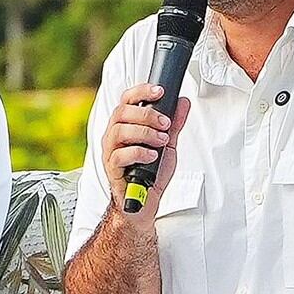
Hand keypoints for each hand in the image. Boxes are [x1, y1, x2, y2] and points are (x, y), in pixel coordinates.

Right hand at [103, 87, 191, 211]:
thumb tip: (183, 103)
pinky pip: (119, 155)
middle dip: (147, 114)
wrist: (144, 202)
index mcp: (126, 125)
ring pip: (119, 131)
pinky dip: (139, 152)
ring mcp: (111, 151)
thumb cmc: (151, 172)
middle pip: (122, 112)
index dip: (141, 91)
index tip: (159, 91)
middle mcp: (115, 135)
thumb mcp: (167, 145)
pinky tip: (152, 156)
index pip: (127, 100)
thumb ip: (174, 125)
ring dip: (144, 133)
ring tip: (161, 141)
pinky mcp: (112, 169)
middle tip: (165, 124)